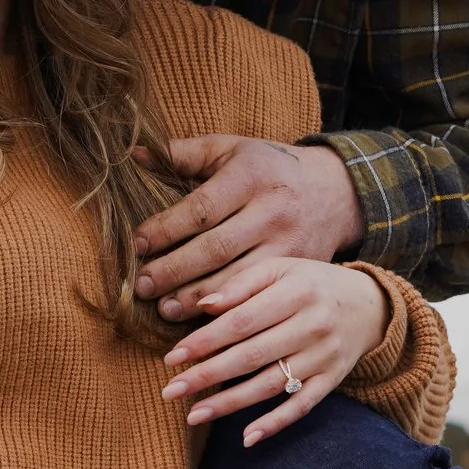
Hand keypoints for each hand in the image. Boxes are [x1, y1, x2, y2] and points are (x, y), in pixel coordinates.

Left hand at [133, 137, 363, 318]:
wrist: (333, 191)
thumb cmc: (268, 169)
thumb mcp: (231, 149)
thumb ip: (184, 152)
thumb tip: (135, 155)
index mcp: (251, 176)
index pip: (201, 209)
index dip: (166, 229)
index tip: (138, 245)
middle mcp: (272, 211)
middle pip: (215, 248)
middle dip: (174, 271)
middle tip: (141, 286)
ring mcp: (288, 244)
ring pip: (235, 279)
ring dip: (195, 299)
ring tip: (164, 308)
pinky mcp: (297, 270)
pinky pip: (256, 296)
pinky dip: (226, 310)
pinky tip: (201, 320)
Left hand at [159, 257, 390, 444]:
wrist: (369, 304)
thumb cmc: (312, 283)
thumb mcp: (281, 269)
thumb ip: (242, 284)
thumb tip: (204, 306)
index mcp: (296, 291)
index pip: (242, 321)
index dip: (205, 341)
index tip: (173, 357)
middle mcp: (312, 324)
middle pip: (252, 355)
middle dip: (207, 376)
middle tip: (170, 392)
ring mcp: (324, 356)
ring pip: (271, 384)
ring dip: (230, 403)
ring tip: (194, 415)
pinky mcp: (333, 380)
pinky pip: (302, 406)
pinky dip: (275, 423)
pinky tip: (247, 437)